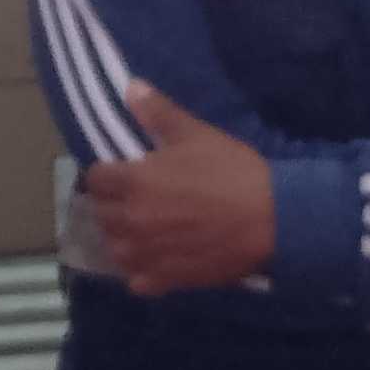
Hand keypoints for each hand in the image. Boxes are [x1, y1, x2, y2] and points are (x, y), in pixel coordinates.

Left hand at [77, 82, 279, 296]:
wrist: (272, 220)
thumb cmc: (233, 172)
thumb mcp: (196, 135)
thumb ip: (159, 114)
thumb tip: (131, 87)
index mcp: (134, 182)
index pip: (96, 180)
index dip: (106, 174)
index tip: (120, 172)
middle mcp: (133, 220)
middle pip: (102, 216)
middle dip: (112, 206)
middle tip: (132, 200)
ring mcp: (148, 254)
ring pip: (115, 251)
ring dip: (122, 240)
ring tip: (140, 231)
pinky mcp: (168, 280)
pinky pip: (138, 282)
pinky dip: (141, 273)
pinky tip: (156, 261)